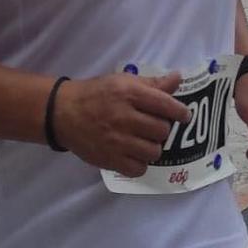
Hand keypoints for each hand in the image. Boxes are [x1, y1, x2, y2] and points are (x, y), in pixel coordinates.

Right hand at [53, 73, 189, 177]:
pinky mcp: (110, 159)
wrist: (63, 112)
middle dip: (162, 129)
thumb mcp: (122, 81)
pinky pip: (139, 168)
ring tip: (143, 140)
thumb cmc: (96, 94)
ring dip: (152, 146)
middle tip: (153, 126)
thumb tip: (178, 79)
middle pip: (162, 130)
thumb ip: (152, 83)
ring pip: (154, 151)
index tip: (184, 116)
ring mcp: (117, 140)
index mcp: (129, 93)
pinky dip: (140, 163)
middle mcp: (125, 117)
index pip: (165, 105)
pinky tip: (133, 154)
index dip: (180, 112)